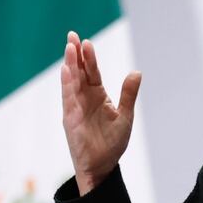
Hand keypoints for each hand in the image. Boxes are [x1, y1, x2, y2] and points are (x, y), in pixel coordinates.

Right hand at [60, 31, 141, 194]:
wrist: (102, 166)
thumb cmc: (112, 142)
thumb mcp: (125, 116)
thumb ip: (128, 94)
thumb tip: (137, 72)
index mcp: (98, 96)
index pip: (92, 73)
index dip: (89, 58)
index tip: (86, 42)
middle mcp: (84, 99)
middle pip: (79, 72)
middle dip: (75, 55)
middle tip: (72, 36)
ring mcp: (76, 107)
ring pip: (71, 82)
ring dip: (70, 65)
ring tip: (69, 48)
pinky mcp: (70, 119)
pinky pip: (68, 99)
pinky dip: (67, 85)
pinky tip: (66, 71)